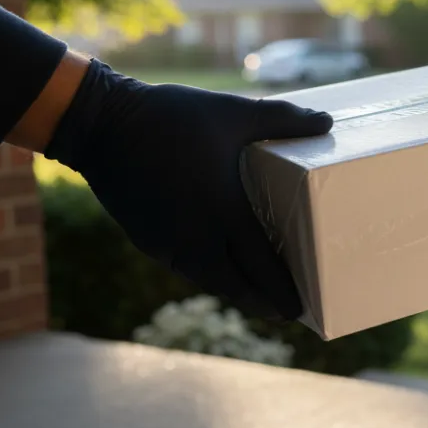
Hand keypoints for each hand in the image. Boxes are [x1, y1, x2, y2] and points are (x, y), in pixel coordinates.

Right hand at [43, 59, 332, 320]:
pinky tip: (217, 270)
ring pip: (209, 281)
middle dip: (262, 304)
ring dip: (234, 292)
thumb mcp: (231, 113)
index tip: (300, 309)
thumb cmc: (171, 118)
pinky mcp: (148, 241)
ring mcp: (169, 244)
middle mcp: (197, 238)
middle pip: (236, 288)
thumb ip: (281, 119)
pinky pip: (186, 268)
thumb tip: (325, 122)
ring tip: (257, 297)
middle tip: (285, 313)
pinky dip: (208, 275)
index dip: (282, 291)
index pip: (262, 267)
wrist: (101, 125)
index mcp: (224, 212)